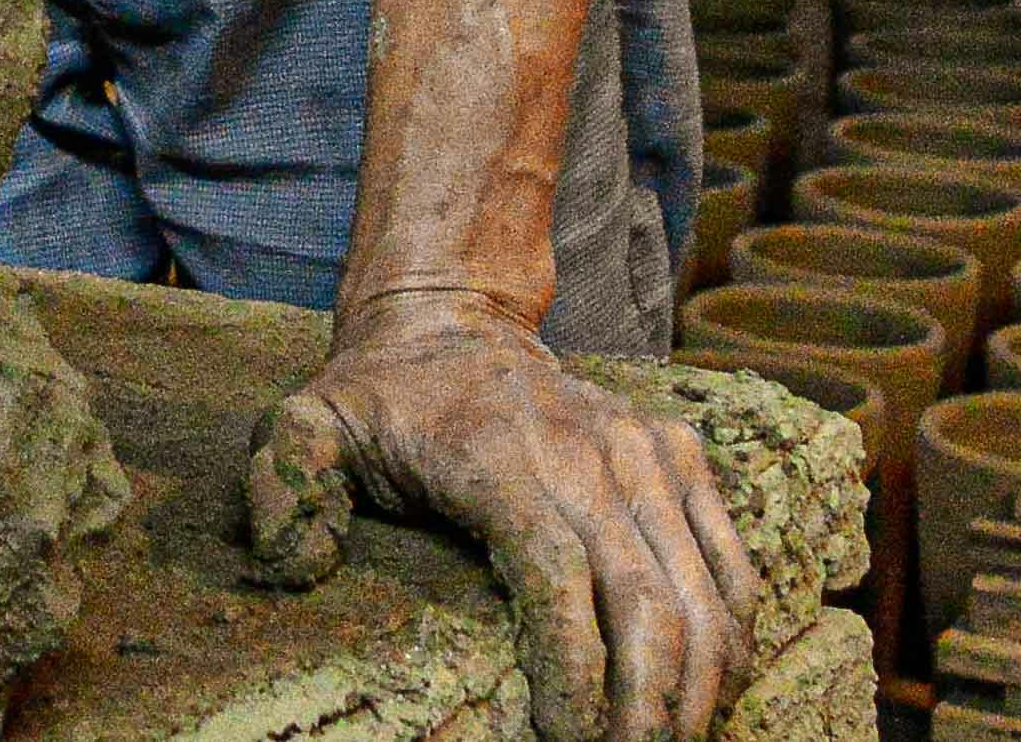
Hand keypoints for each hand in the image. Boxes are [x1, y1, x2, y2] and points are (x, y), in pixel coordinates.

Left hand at [245, 295, 759, 741]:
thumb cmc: (380, 400)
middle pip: (644, 597)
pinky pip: (730, 555)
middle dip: (648, 701)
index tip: (570, 740)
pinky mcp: (679, 452)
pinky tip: (716, 689)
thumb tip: (293, 563)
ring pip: (700, 586)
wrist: (452, 320)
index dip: (577, 670)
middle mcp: (585, 451)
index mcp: (498, 458)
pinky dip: (734, 631)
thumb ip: (286, 486)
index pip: (559, 578)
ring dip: (699, 682)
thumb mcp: (306, 426)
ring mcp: (642, 449)